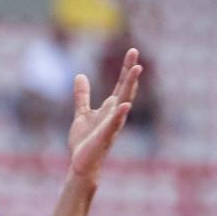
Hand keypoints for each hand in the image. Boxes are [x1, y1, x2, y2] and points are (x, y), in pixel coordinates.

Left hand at [67, 48, 141, 187]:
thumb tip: (80, 75)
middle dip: (130, 71)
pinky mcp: (105, 136)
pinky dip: (120, 114)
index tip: (132, 51)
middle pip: (126, 89)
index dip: (126, 68)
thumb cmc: (85, 141)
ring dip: (130, 86)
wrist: (81, 164)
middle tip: (135, 52)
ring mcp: (112, 124)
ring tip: (136, 69)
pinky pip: (114, 123)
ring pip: (125, 102)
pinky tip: (125, 104)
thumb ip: (82, 96)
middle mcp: (115, 114)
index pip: (120, 85)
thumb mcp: (81, 113)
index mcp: (110, 108)